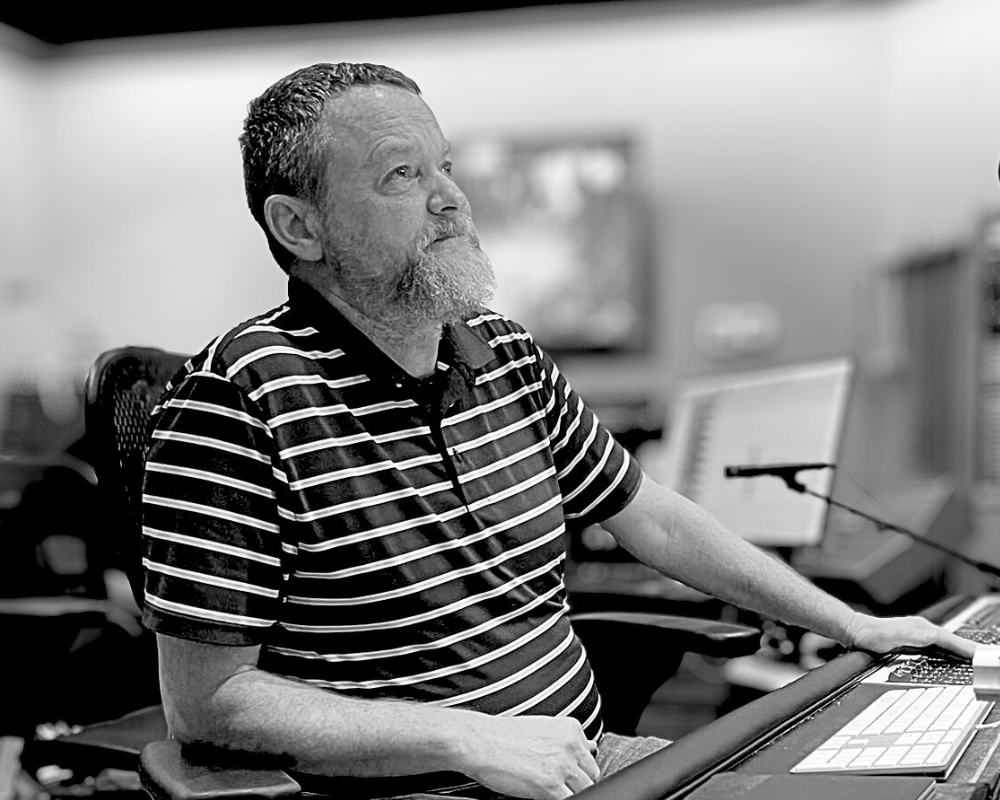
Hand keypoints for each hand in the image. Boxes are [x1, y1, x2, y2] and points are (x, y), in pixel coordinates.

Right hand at [462, 715, 598, 798]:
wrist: (480, 742)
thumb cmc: (503, 735)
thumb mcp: (542, 728)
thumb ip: (568, 740)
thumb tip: (591, 747)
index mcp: (570, 729)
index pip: (590, 756)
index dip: (578, 767)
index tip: (568, 771)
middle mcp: (570, 745)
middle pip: (591, 773)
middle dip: (578, 780)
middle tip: (558, 781)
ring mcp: (562, 766)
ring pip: (585, 789)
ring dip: (571, 791)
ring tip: (549, 787)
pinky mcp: (551, 786)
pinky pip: (570, 799)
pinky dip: (562, 798)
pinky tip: (545, 794)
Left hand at [844, 613, 975, 659]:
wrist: (855, 631)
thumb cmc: (870, 634)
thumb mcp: (892, 637)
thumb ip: (913, 636)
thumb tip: (933, 635)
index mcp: (920, 628)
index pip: (948, 638)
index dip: (964, 647)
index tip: (978, 654)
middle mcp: (920, 629)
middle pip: (950, 640)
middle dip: (967, 648)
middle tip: (981, 657)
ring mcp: (917, 634)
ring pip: (944, 643)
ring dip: (959, 649)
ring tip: (972, 657)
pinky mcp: (913, 640)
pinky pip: (936, 646)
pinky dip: (948, 651)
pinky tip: (950, 656)